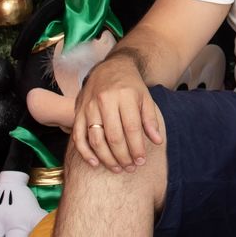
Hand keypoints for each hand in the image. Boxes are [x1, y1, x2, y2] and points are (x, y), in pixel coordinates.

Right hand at [71, 53, 162, 172]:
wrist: (110, 68)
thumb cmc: (131, 86)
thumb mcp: (145, 98)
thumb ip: (150, 120)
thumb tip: (157, 141)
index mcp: (125, 96)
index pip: (131, 128)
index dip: (136, 147)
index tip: (141, 161)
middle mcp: (105, 101)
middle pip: (113, 136)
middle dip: (123, 156)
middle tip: (131, 168)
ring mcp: (89, 107)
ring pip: (96, 139)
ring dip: (106, 158)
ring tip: (118, 169)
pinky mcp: (78, 112)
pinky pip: (78, 136)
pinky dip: (85, 152)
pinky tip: (95, 163)